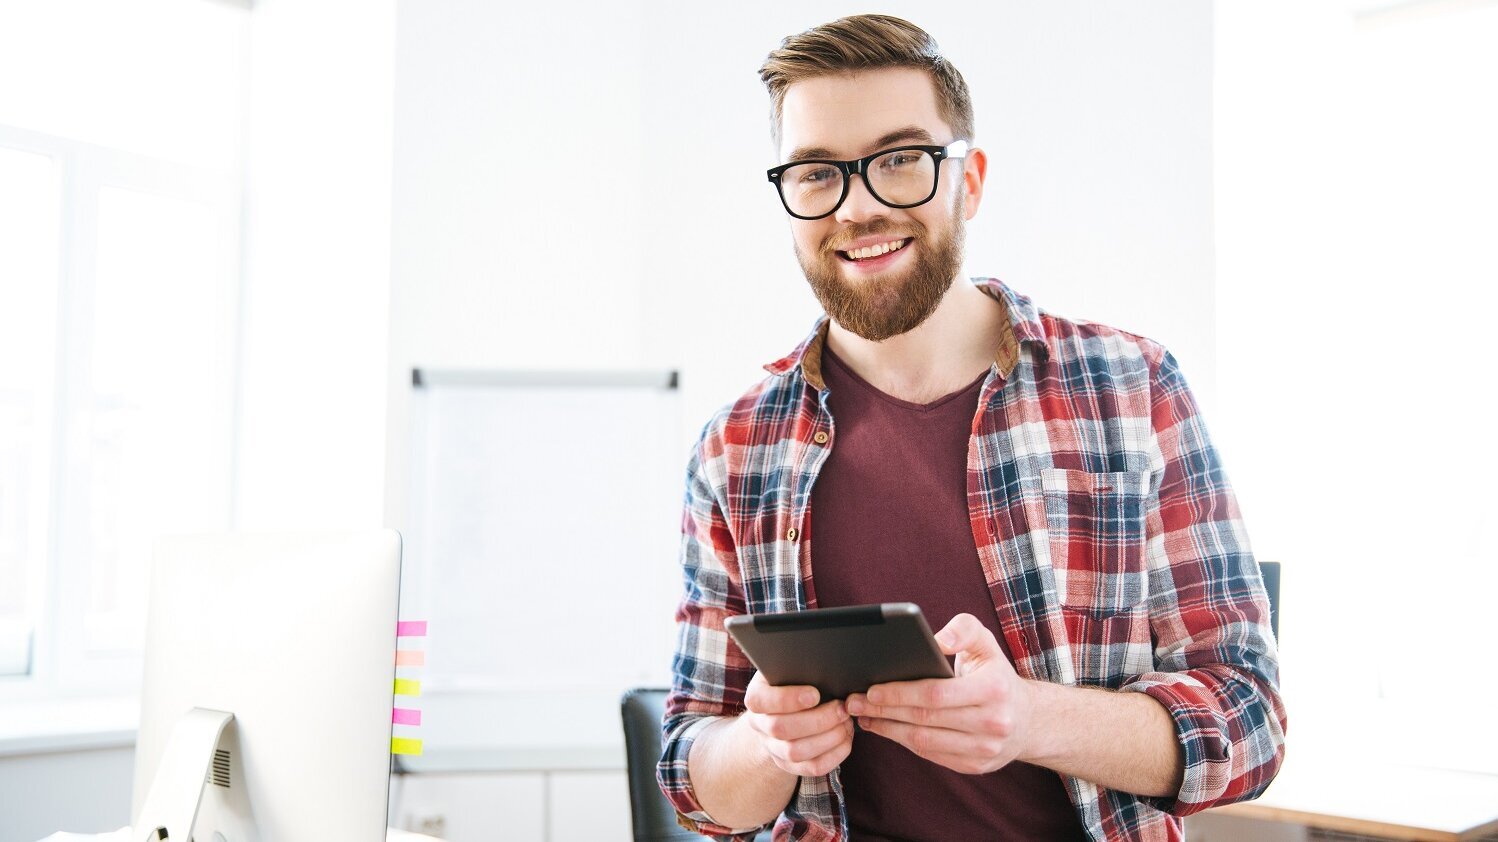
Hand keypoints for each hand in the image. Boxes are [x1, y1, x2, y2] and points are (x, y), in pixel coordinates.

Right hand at [741, 671, 854, 776]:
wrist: (784, 712)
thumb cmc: (794, 683)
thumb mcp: (790, 670)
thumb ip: (801, 668)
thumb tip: (828, 663)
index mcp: (756, 697)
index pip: (762, 700)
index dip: (788, 699)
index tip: (815, 694)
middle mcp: (760, 725)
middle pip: (781, 729)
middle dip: (818, 720)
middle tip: (842, 708)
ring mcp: (773, 748)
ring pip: (796, 752)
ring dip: (828, 738)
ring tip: (847, 723)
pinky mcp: (790, 765)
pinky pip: (812, 767)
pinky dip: (834, 755)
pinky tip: (846, 740)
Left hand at [845, 613, 1034, 774]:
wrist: (1028, 720)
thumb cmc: (996, 675)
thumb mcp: (986, 643)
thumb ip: (963, 629)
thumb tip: (936, 639)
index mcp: (993, 689)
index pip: (935, 694)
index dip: (899, 693)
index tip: (870, 689)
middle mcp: (992, 723)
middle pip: (924, 719)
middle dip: (884, 711)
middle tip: (853, 702)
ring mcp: (984, 749)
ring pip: (924, 741)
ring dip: (887, 729)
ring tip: (863, 716)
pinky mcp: (975, 765)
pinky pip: (931, 755)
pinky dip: (903, 742)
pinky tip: (885, 729)